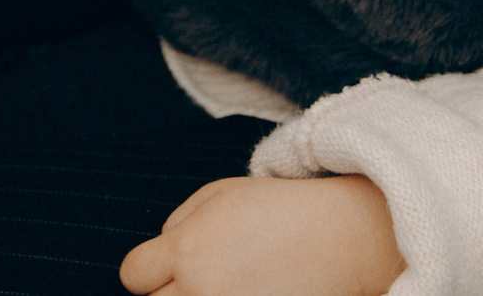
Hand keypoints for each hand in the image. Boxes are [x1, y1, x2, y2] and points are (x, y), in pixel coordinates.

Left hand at [122, 175, 402, 295]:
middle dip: (175, 290)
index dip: (151, 271)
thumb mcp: (218, 196)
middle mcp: (204, 289)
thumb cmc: (282, 211)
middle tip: (209, 276)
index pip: (134, 276)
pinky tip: (255, 292)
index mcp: (186, 250)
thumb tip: (158, 257)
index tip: (172, 267)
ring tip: (232, 284)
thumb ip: (176, 225)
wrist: (349, 237)